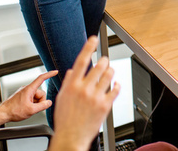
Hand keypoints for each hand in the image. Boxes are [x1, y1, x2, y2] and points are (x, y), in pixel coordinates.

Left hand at [0, 70, 55, 122]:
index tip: (55, 72)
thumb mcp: (31, 110)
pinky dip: (32, 104)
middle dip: (40, 101)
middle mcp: (27, 89)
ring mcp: (24, 93)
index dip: (49, 74)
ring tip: (28, 109)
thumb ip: (43, 106)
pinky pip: (32, 99)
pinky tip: (26, 109)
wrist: (3, 113)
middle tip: (33, 108)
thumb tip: (49, 102)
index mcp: (29, 89)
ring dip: (35, 104)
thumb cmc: (14, 111)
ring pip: (36, 97)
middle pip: (41, 93)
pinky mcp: (22, 97)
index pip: (41, 79)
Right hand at [50, 36, 119, 150]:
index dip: (88, 47)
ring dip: (111, 70)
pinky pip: (115, 89)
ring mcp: (96, 97)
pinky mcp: (105, 105)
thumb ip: (68, 82)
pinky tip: (115, 84)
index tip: (93, 39)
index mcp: (72, 86)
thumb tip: (72, 70)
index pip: (81, 61)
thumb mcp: (61, 98)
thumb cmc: (65, 120)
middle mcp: (84, 89)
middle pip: (99, 66)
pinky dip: (117, 84)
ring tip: (109, 71)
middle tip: (104, 60)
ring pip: (109, 75)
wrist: (71, 137)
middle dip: (104, 60)